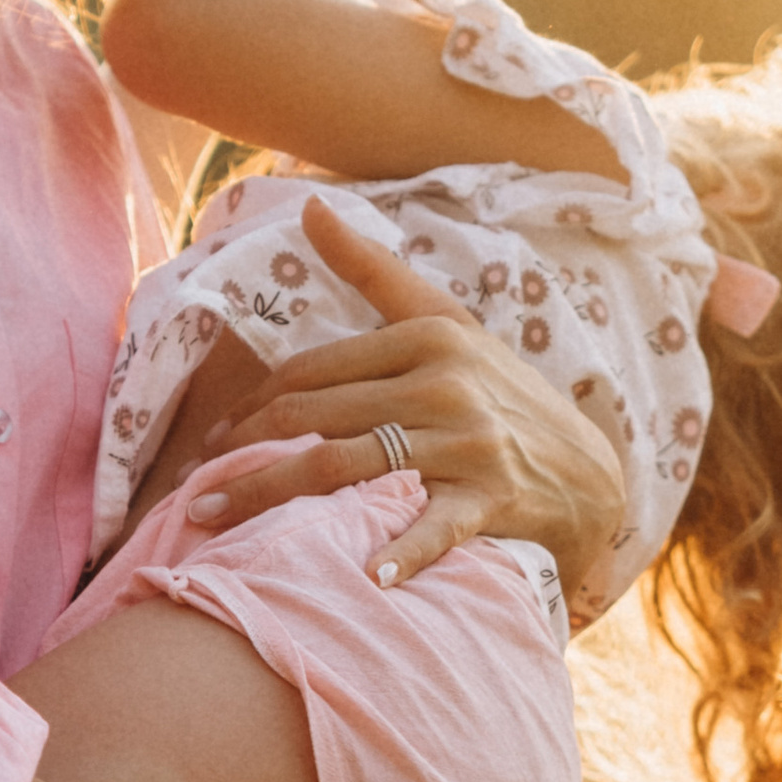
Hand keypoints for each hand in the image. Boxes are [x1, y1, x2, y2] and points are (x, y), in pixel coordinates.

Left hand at [187, 194, 624, 595]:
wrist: (589, 475)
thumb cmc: (498, 396)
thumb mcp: (444, 324)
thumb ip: (373, 269)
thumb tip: (308, 206)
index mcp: (427, 337)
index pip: (311, 373)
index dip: (251, 408)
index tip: (213, 443)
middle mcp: (444, 384)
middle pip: (314, 419)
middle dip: (242, 456)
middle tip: (193, 494)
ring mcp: (469, 443)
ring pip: (344, 467)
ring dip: (269, 496)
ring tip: (212, 523)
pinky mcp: (494, 499)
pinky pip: (438, 525)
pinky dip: (405, 550)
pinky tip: (369, 575)